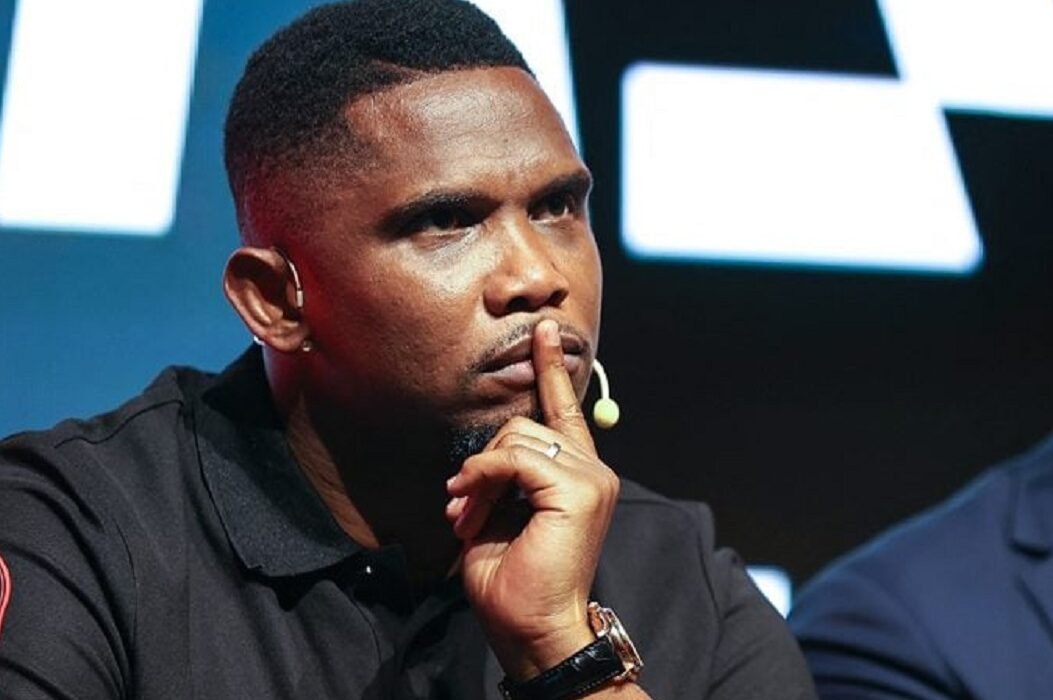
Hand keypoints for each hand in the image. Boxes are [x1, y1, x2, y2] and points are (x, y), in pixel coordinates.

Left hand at [445, 318, 620, 680]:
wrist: (530, 627)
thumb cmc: (512, 580)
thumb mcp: (501, 514)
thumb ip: (505, 474)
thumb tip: (487, 452)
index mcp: (576, 474)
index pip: (564, 410)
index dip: (551, 368)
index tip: (542, 330)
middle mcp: (592, 470)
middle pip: (521, 427)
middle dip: (480, 466)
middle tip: (461, 509)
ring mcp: (591, 477)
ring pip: (515, 439)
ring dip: (477, 478)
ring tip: (467, 516)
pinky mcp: (580, 489)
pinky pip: (514, 458)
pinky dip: (483, 479)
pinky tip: (474, 511)